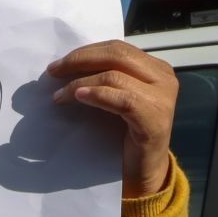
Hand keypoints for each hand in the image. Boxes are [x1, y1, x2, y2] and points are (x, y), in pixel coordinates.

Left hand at [48, 40, 177, 197]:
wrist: (145, 168)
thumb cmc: (127, 133)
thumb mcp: (118, 97)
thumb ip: (106, 77)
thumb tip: (68, 64)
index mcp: (156, 68)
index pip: (117, 48)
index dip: (86, 52)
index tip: (59, 63)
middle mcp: (164, 78)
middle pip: (116, 55)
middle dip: (80, 60)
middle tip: (53, 71)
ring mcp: (163, 98)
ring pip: (114, 76)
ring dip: (80, 83)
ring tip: (59, 95)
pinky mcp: (155, 118)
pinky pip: (121, 99)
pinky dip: (96, 95)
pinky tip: (78, 97)